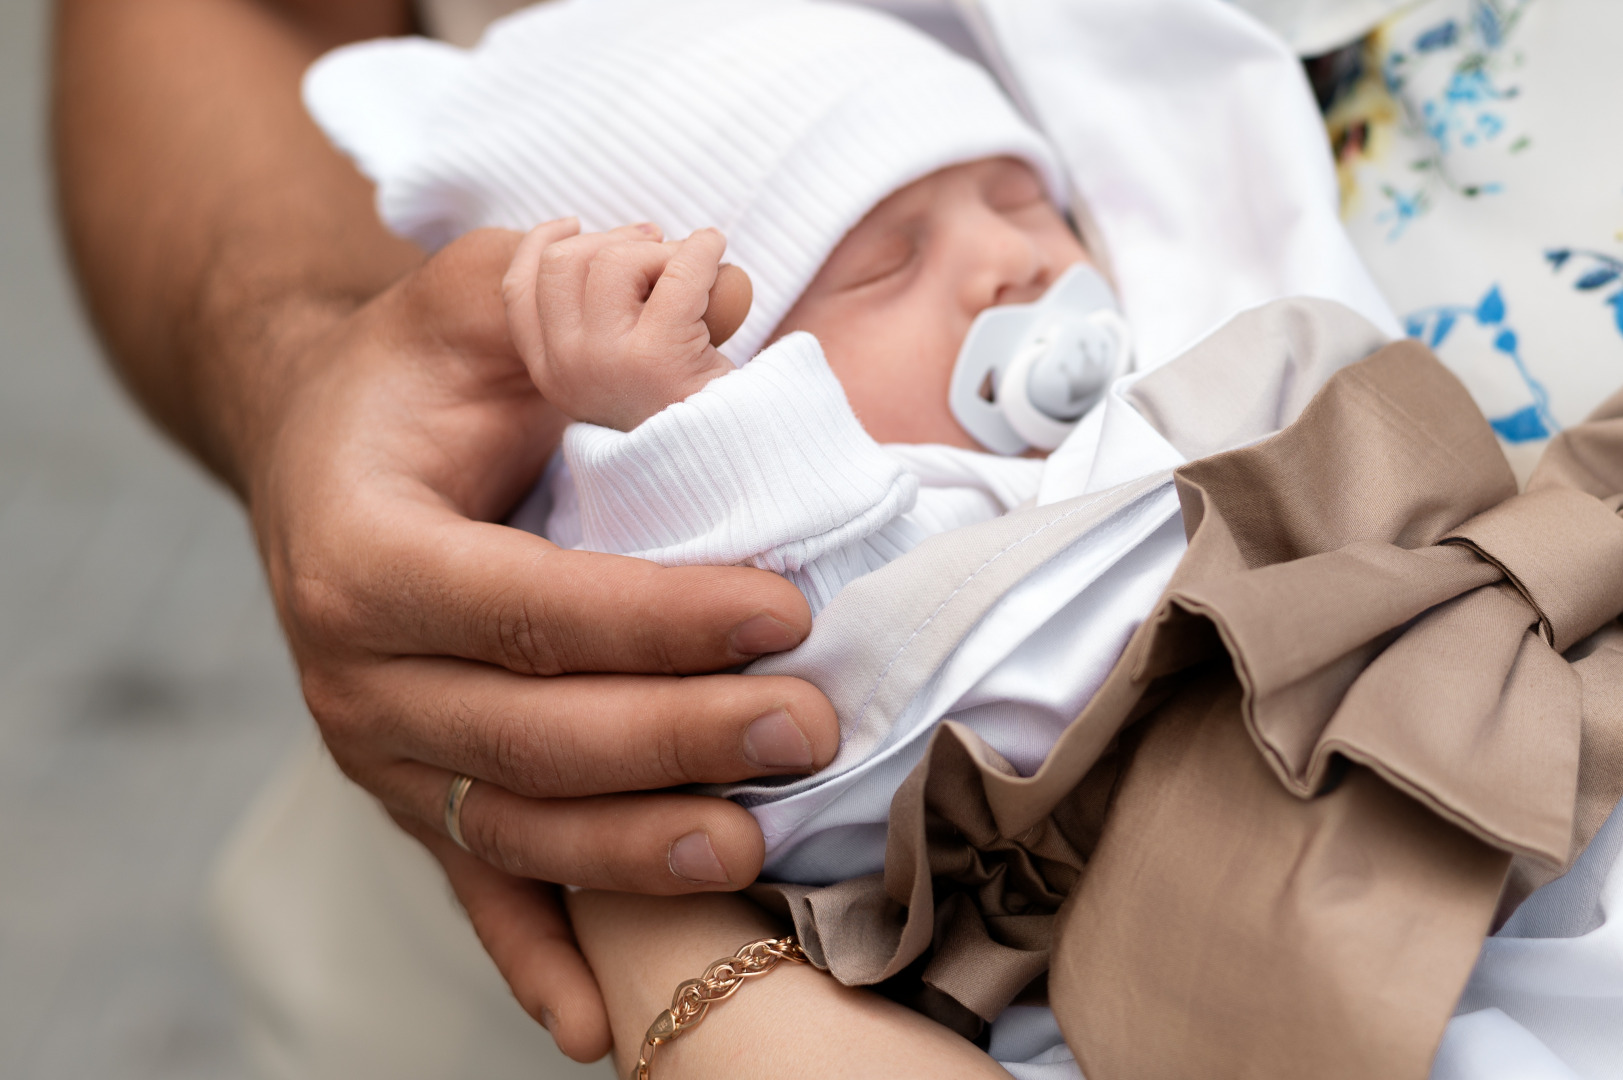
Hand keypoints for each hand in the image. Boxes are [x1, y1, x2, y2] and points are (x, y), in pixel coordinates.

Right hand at [248, 228, 836, 1059]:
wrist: (324, 447)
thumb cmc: (419, 375)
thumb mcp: (482, 297)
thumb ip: (582, 294)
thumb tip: (734, 304)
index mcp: (362, 551)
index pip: (527, 607)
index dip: (660, 621)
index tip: (785, 612)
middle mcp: (354, 673)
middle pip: (532, 734)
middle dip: (680, 738)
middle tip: (811, 727)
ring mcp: (381, 752)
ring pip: (516, 825)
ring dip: (637, 848)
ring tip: (755, 844)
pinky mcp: (415, 794)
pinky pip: (474, 887)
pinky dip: (534, 959)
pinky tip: (600, 1024)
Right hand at [504, 219, 753, 430]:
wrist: (715, 469)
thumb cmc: (674, 411)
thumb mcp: (616, 369)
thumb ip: (598, 318)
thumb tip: (621, 235)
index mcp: (548, 371)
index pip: (518, 290)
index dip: (540, 244)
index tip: (573, 224)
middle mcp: (565, 367)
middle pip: (567, 261)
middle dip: (616, 242)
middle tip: (658, 249)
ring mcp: (606, 361)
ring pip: (615, 258)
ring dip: (660, 250)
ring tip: (692, 273)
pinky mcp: (657, 356)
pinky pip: (679, 271)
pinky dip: (703, 250)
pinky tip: (717, 251)